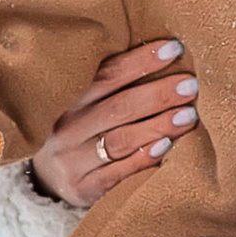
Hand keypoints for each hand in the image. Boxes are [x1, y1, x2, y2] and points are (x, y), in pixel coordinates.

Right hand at [33, 41, 196, 207]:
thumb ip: (114, 84)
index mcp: (69, 98)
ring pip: (120, 140)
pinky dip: (144, 158)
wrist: (46, 180)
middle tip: (190, 85)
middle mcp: (67, 128)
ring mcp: (73, 160)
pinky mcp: (84, 188)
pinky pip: (118, 173)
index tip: (174, 48)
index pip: (106, 74)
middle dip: (158, 94)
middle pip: (118, 107)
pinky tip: (166, 147)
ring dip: (158, 126)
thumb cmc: (81, 131)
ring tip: (188, 115)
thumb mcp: (85, 105)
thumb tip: (166, 52)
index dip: (141, 60)